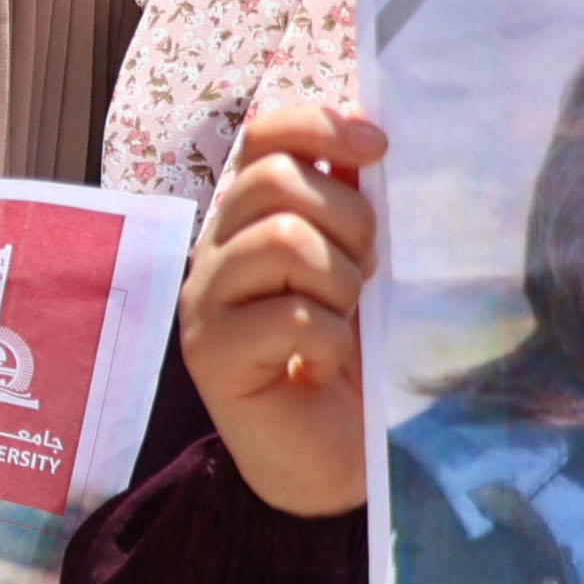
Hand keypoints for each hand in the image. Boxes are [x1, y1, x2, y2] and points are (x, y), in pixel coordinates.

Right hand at [180, 97, 379, 520]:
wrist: (329, 457)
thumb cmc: (351, 359)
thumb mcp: (358, 268)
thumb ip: (353, 209)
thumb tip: (373, 138)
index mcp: (249, 219)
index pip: (262, 135)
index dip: (317, 126)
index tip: (378, 148)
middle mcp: (214, 251)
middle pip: (273, 180)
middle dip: (347, 218)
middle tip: (367, 271)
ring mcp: (205, 302)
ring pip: (282, 239)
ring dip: (339, 281)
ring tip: (345, 319)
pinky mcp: (212, 355)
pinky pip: (293, 317)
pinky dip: (332, 340)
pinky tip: (325, 365)